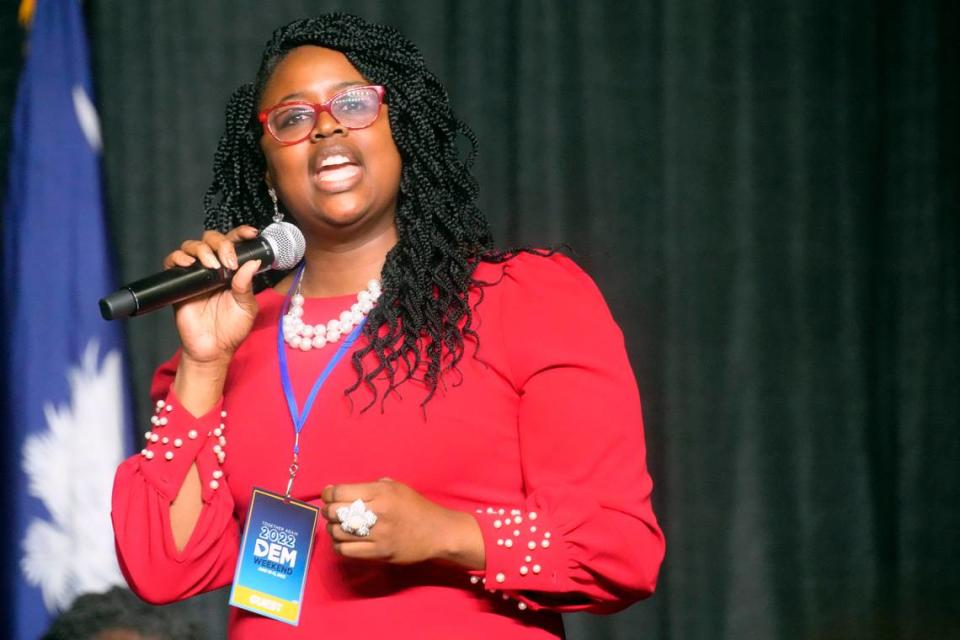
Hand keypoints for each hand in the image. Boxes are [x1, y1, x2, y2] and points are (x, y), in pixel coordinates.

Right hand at [162, 225, 261, 366]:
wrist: (212, 349)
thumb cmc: (231, 330)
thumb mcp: (246, 307)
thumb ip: (247, 285)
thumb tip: (252, 262)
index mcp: (232, 271)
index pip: (235, 244)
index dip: (241, 234)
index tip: (250, 233)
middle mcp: (214, 268)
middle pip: (212, 239)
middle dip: (221, 243)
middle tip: (228, 261)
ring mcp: (195, 274)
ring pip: (192, 246)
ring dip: (203, 249)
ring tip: (212, 266)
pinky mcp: (179, 283)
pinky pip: (172, 262)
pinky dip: (178, 257)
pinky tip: (189, 264)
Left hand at [320, 479, 483, 568]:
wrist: (437, 532)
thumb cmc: (416, 507)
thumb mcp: (397, 487)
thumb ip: (373, 487)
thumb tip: (344, 491)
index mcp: (381, 492)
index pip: (340, 491)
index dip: (328, 493)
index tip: (328, 495)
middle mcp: (377, 511)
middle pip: (336, 512)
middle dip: (328, 511)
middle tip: (331, 512)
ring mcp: (378, 534)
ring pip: (338, 532)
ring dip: (333, 529)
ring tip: (338, 527)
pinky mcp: (379, 552)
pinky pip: (347, 550)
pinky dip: (340, 545)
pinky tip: (344, 541)